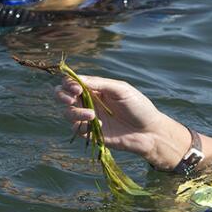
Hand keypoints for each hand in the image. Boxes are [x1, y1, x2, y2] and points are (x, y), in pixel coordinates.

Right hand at [55, 74, 192, 169]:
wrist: (149, 132)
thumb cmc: (139, 107)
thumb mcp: (121, 90)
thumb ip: (100, 84)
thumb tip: (78, 79)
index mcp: (96, 88)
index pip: (73, 82)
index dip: (69, 83)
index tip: (76, 88)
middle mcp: (89, 101)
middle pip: (62, 95)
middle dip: (61, 95)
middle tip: (72, 99)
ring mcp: (89, 117)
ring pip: (67, 113)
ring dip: (76, 112)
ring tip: (93, 115)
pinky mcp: (91, 133)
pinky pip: (76, 129)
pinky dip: (83, 127)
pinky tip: (100, 126)